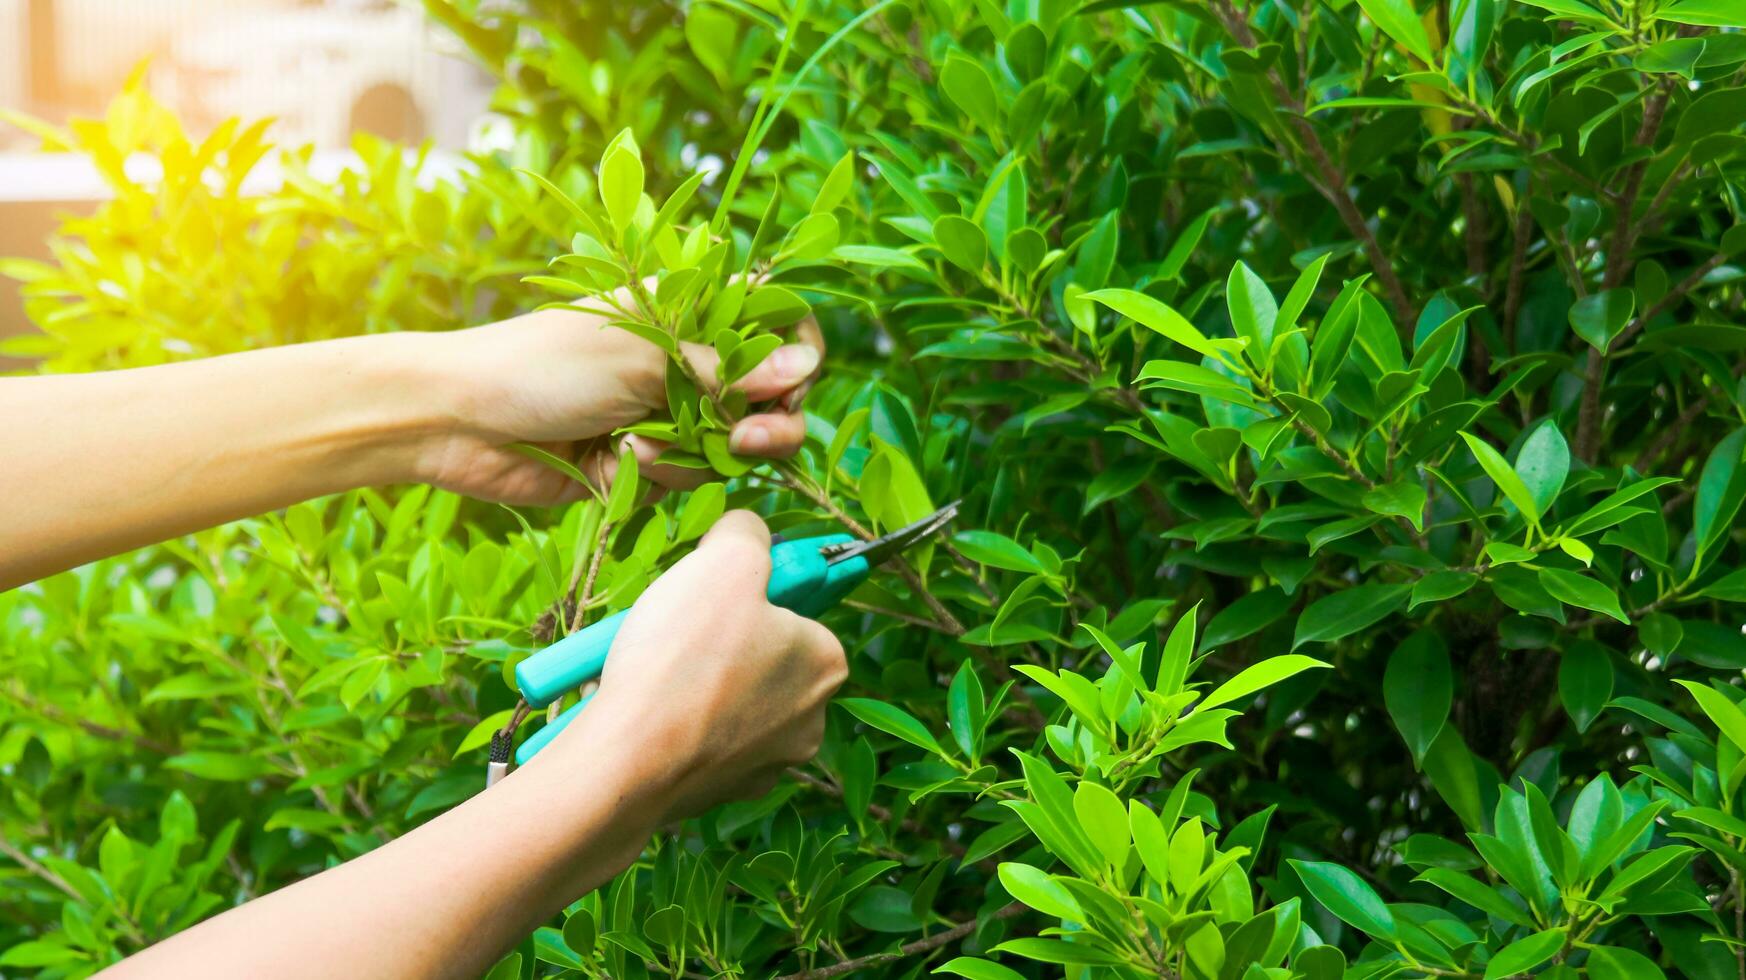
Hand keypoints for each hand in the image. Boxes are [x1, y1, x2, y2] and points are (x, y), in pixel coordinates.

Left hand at [412, 303, 822, 504]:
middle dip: (770, 420)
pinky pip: (689, 477)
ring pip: (734, 444)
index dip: (796, 350)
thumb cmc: (542, 366)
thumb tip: (801, 370)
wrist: (460, 423)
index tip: (794, 378)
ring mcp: (668, 413)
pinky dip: (662, 473)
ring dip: (700, 450)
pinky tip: (618, 460)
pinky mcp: (646, 463)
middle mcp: (686, 360)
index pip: (771, 320)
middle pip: (771, 393)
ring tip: (642, 444)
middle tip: (752, 437)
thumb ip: (726, 368)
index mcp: (686, 311)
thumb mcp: (643, 356)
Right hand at [539, 511, 847, 821]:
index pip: (793, 612)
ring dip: (696, 684)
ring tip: (655, 674)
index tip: (708, 600)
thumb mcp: (724, 560)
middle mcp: (812, 720)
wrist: (627, 762)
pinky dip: (678, 725)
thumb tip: (748, 532)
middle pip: (762, 658)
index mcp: (827, 663)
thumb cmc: (683, 656)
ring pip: (731, 701)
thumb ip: (747, 533)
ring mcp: (768, 764)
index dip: (746, 597)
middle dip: (720, 644)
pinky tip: (648, 713)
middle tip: (675, 635)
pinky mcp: (724, 793)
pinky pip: (702, 741)